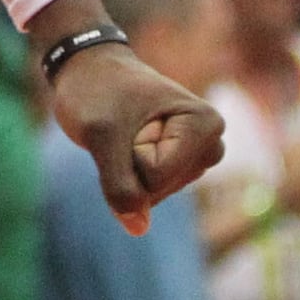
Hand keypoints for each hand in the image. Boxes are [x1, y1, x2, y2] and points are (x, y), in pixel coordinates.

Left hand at [46, 35, 227, 232]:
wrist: (88, 70)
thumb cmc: (97, 92)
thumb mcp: (100, 136)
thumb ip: (118, 186)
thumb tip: (138, 229)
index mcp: (205, 123)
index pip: (159, 175)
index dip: (131, 151)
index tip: (129, 117)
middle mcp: (211, 142)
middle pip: (161, 187)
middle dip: (132, 164)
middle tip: (126, 125)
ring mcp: (195, 157)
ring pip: (155, 194)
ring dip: (130, 169)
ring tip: (128, 131)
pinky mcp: (179, 167)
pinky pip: (150, 193)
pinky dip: (130, 175)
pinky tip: (130, 144)